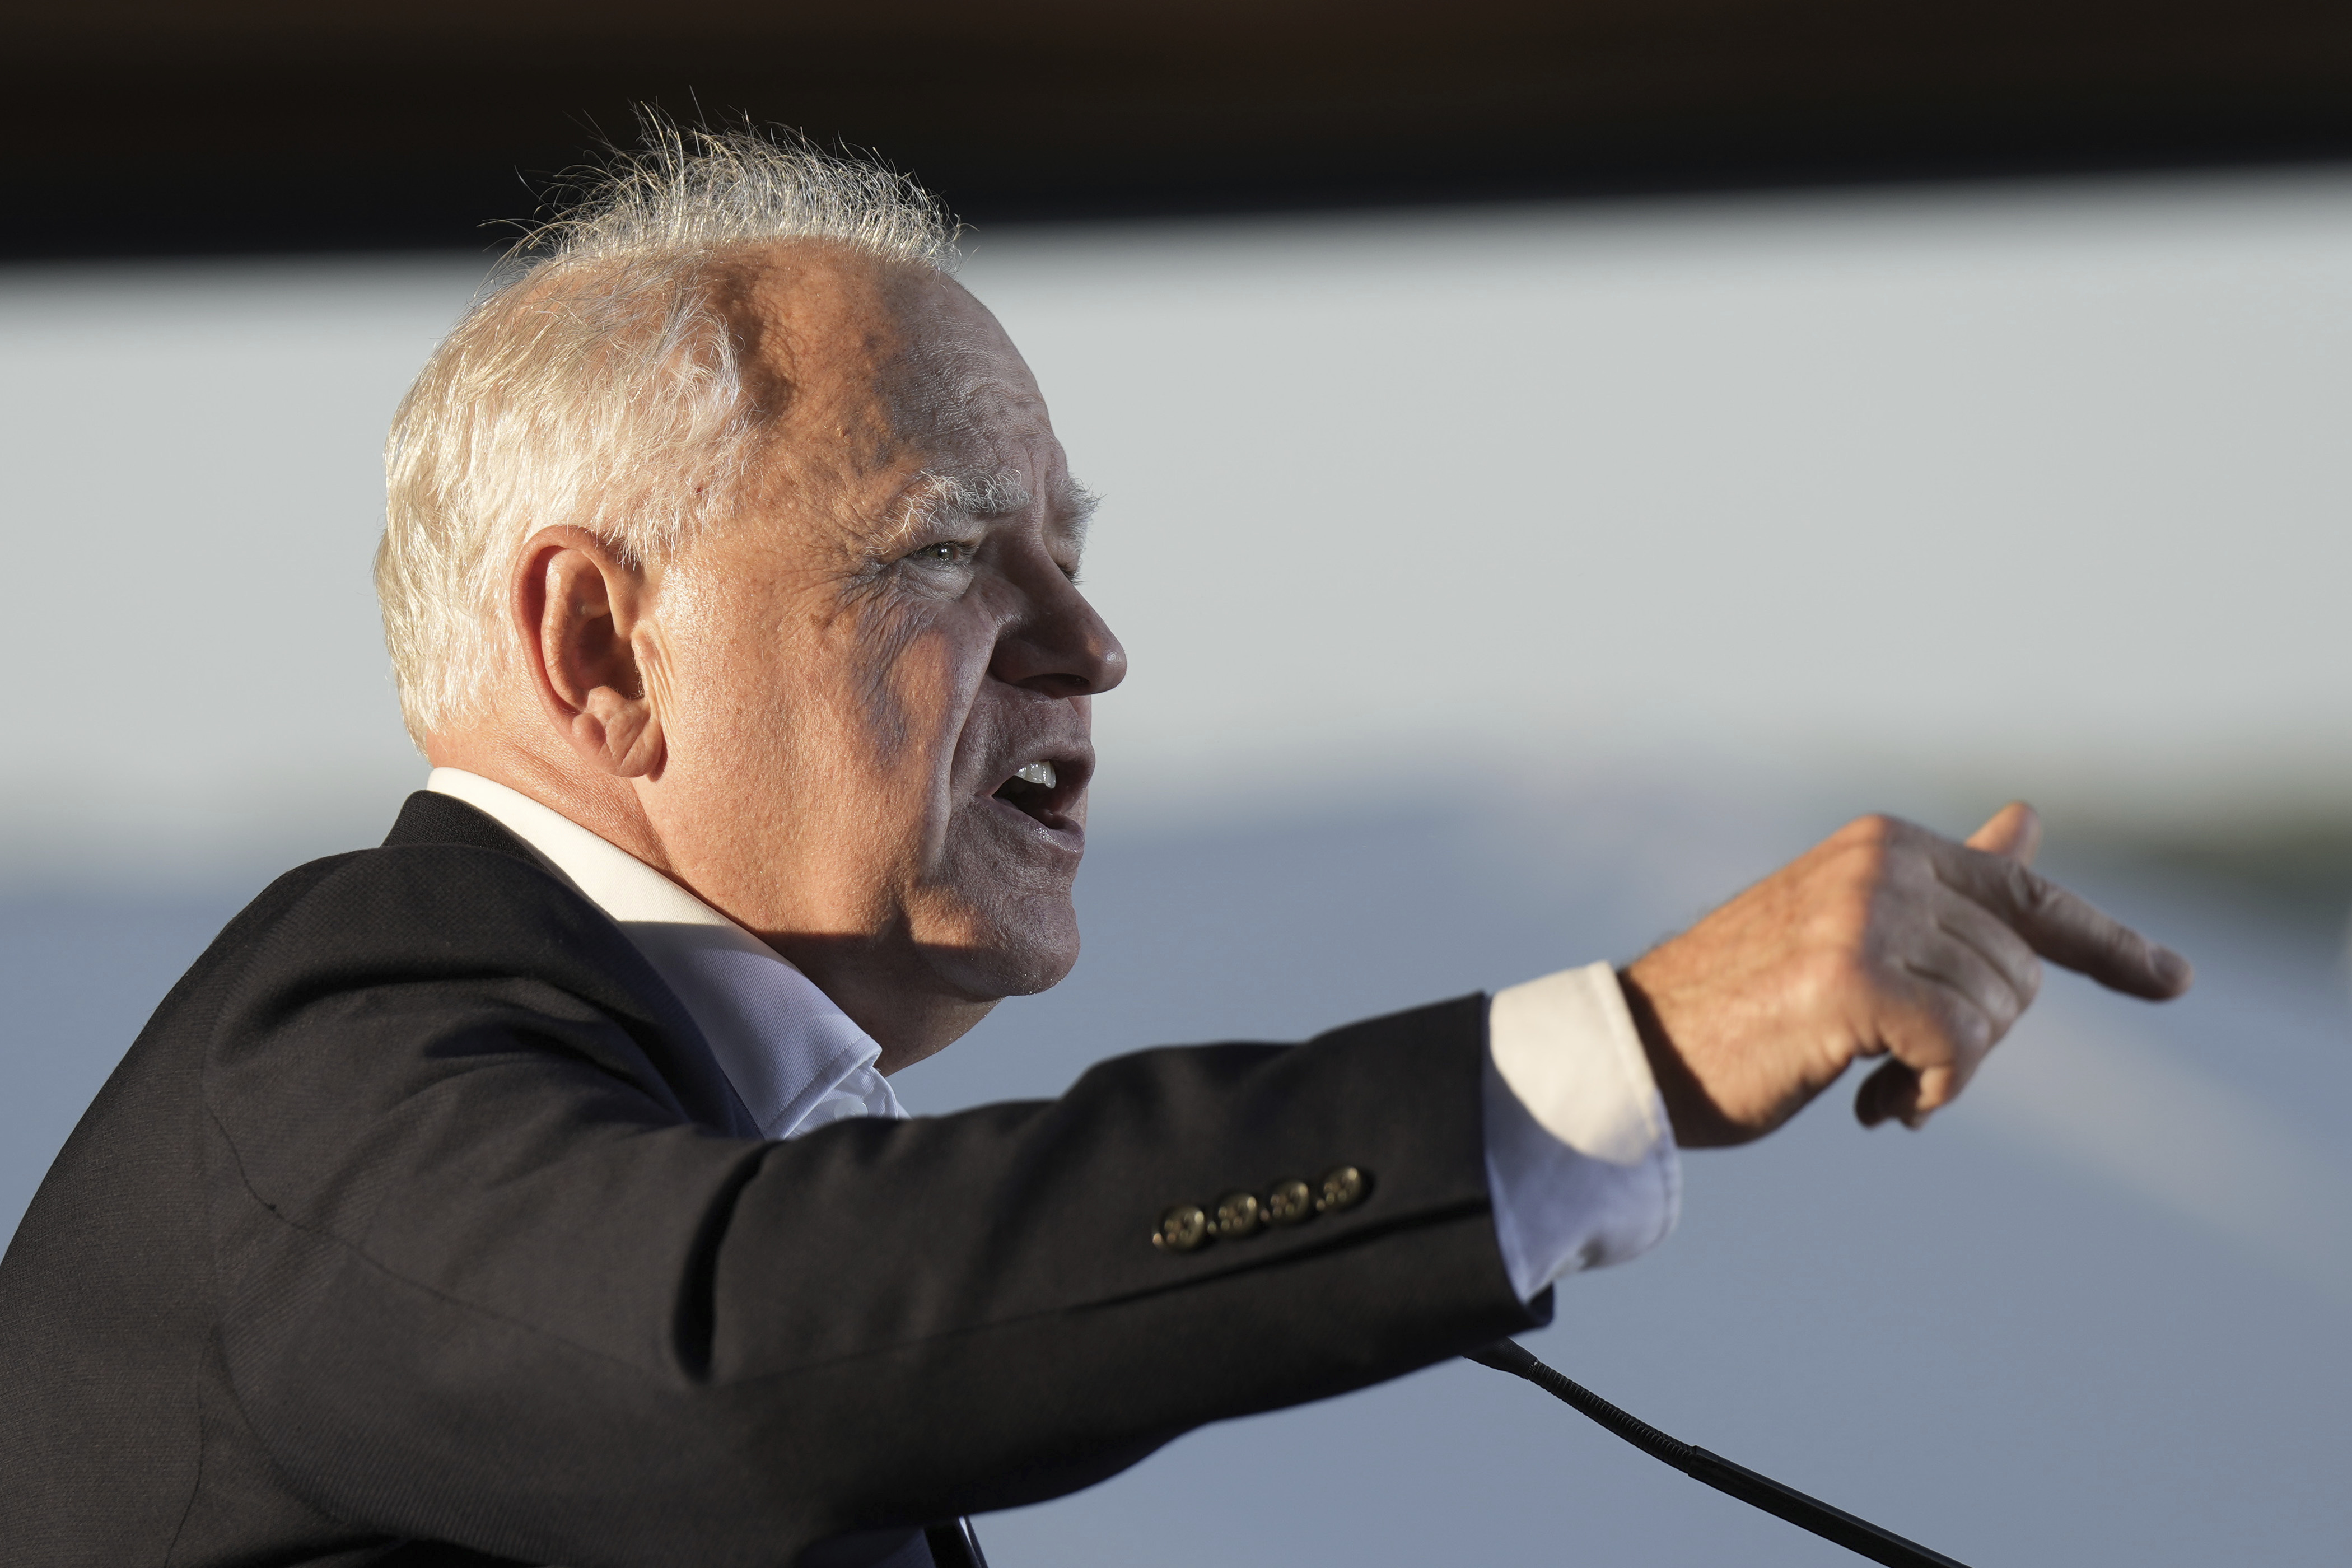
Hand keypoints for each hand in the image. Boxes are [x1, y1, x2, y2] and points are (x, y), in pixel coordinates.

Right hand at [1618, 803, 2190, 1146]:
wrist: (1639, 1051)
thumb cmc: (1742, 1004)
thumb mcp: (1855, 931)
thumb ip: (1947, 884)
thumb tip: (2030, 821)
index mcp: (1885, 845)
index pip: (2025, 895)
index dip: (2107, 945)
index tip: (2172, 981)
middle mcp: (1881, 866)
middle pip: (2016, 973)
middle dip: (1973, 1039)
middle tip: (1892, 1068)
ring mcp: (1866, 918)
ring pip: (1992, 1018)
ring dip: (1941, 1075)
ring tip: (1866, 1084)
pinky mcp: (1852, 982)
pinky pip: (1957, 1054)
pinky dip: (1930, 1096)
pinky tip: (1874, 1108)